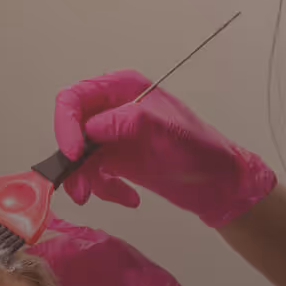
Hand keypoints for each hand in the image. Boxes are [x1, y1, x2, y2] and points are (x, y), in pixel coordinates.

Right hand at [53, 70, 276, 228]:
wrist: (219, 183)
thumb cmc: (201, 150)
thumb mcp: (166, 132)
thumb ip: (128, 123)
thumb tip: (90, 128)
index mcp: (123, 88)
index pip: (75, 98)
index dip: (66, 125)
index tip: (74, 154)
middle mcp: (113, 108)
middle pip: (71, 129)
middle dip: (74, 161)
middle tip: (83, 189)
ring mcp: (113, 135)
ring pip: (78, 156)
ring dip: (87, 180)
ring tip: (107, 197)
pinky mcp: (116, 160)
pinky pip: (94, 174)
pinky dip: (106, 189)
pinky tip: (129, 198)